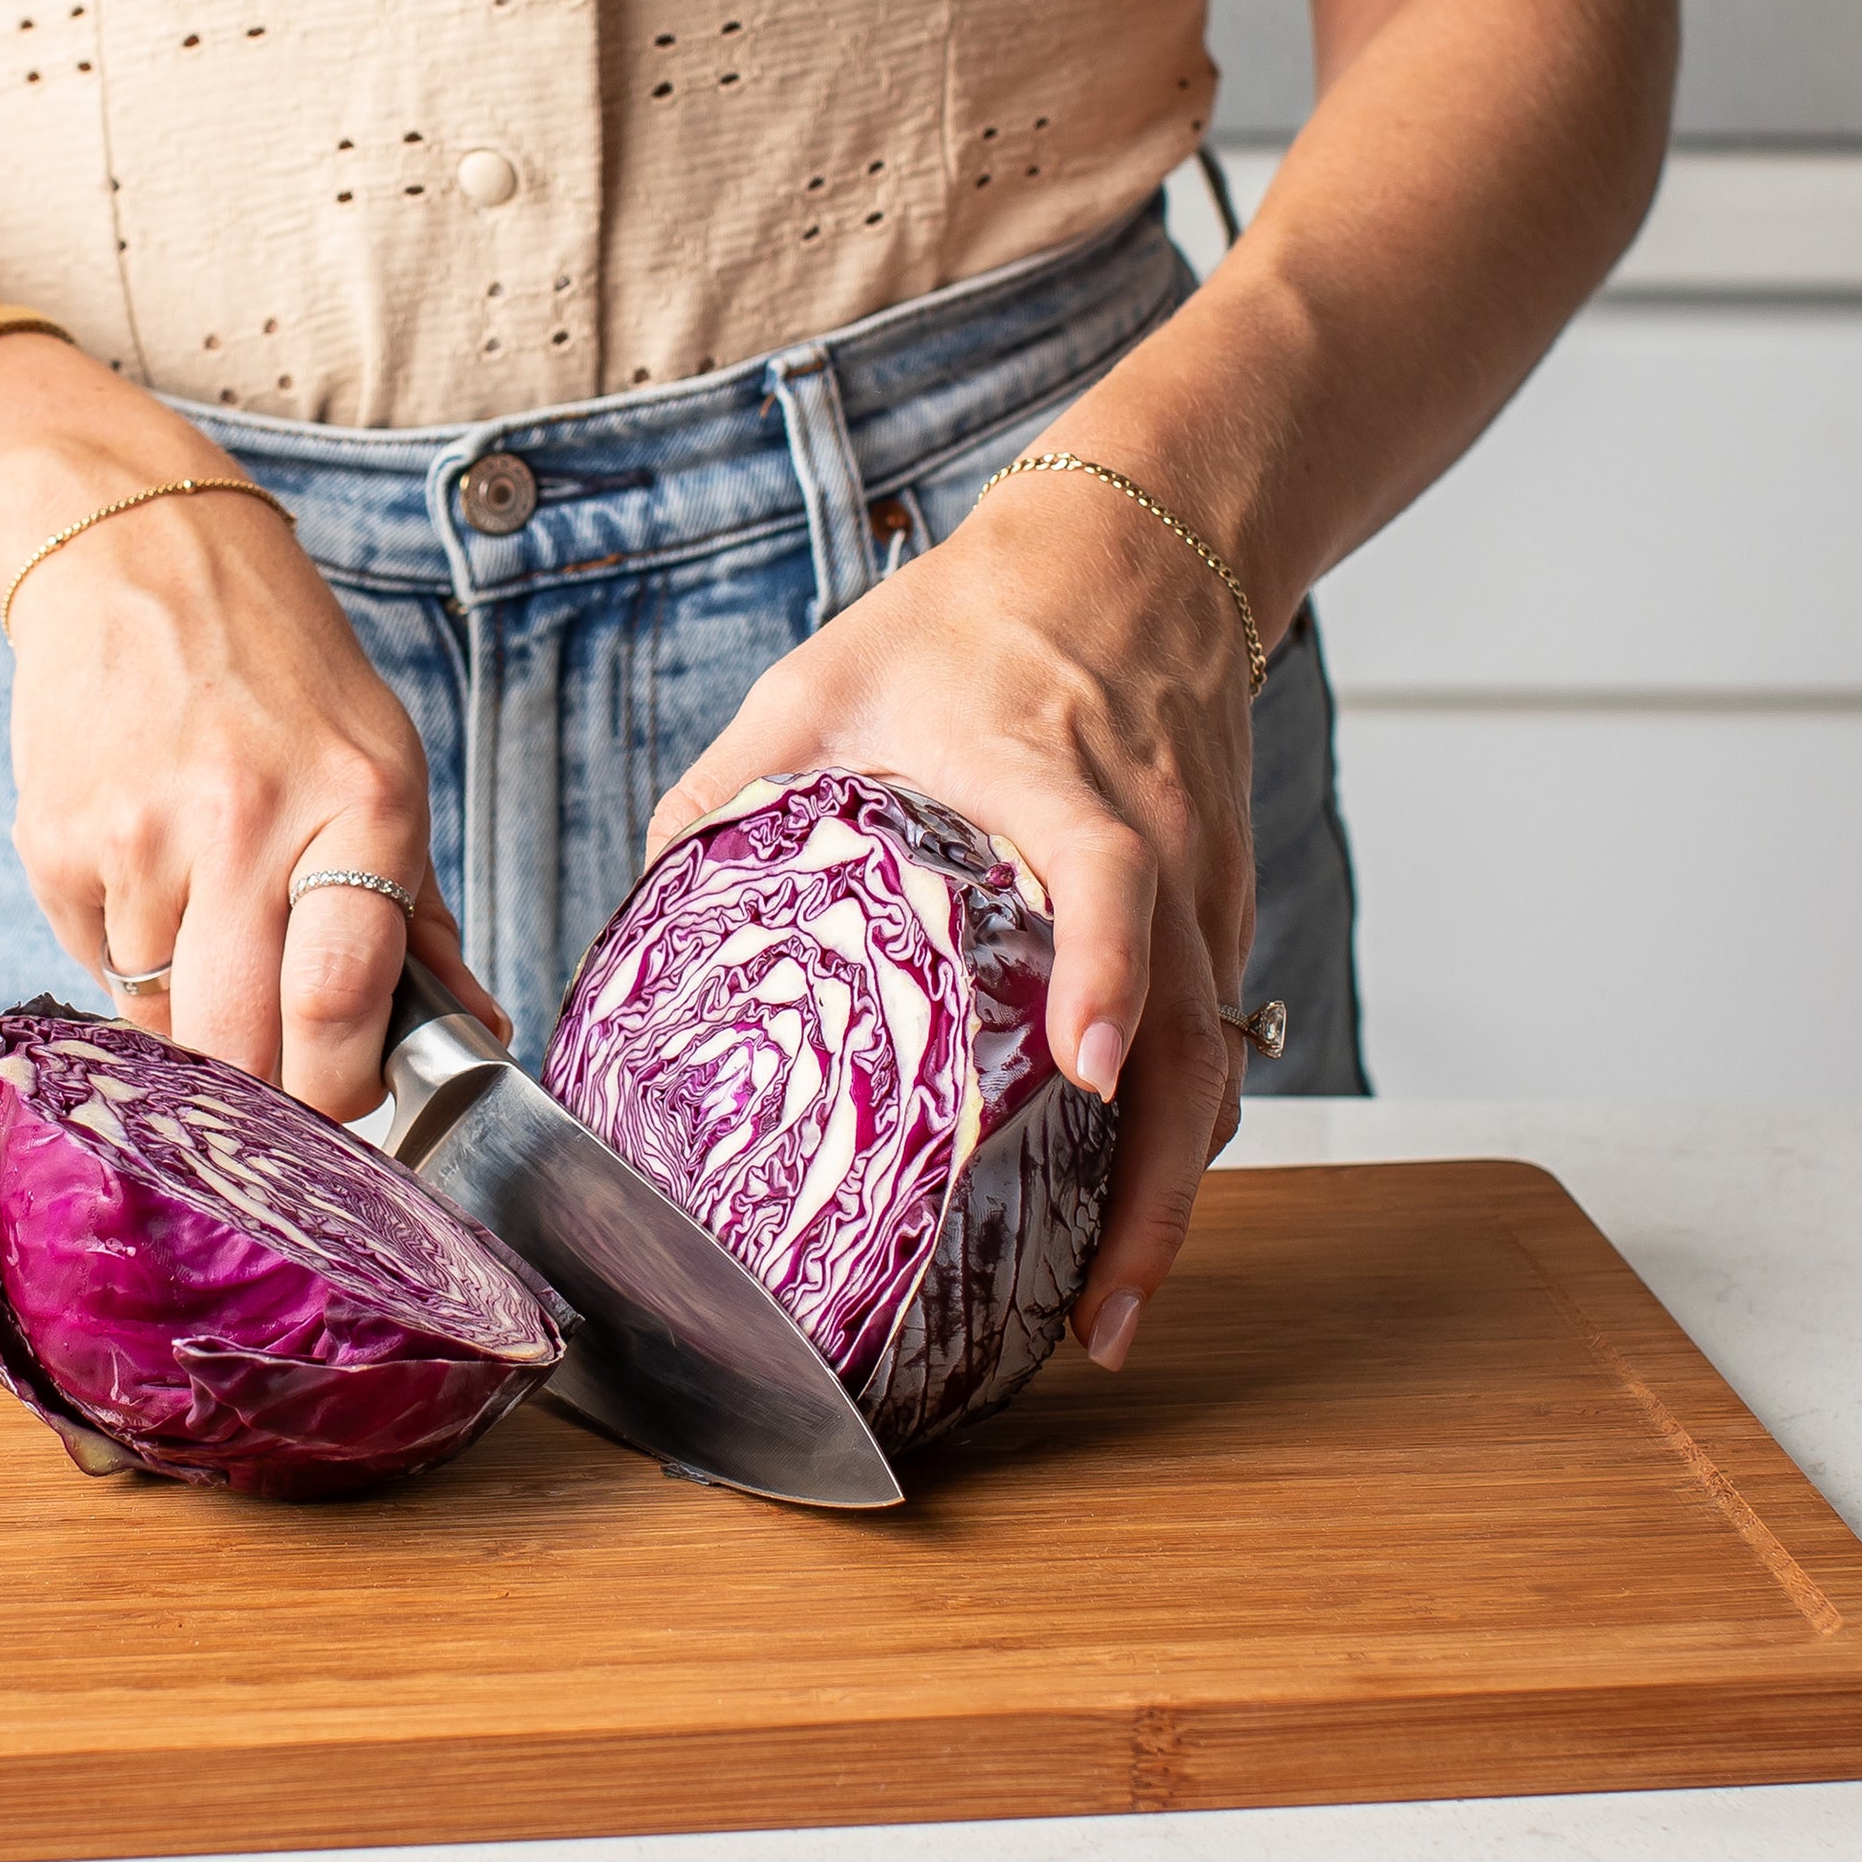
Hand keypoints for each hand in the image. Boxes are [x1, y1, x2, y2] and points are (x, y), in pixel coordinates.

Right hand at [0, 465, 502, 1120]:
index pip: (342, 1002)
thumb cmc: (279, 671)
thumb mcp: (382, 763)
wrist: (135, 556)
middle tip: (281, 1077)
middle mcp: (245, 821)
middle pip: (240, 1048)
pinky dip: (130, 962)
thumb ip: (420, 913)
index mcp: (359, 801)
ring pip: (164, 1025)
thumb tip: (474, 1034)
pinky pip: (98, 971)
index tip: (350, 1103)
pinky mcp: (53, 846)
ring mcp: (139, 836)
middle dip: (263, 1095)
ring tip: (215, 938)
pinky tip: (152, 886)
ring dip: (194, 1022)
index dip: (343, 1090)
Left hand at [643, 461, 1259, 1369]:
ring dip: (1172, 1190)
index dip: (1100, 974)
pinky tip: (1121, 1212)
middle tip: (1100, 1311)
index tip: (1079, 1071)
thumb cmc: (974, 615)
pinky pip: (1212, 1040)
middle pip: (1187, 1034)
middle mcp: (1156, 847)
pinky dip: (1175, 1131)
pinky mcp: (1221, 908)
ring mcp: (1204, 885)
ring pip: (1212, 1060)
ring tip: (1106, 1306)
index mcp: (1056, 780)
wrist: (1136, 550)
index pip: (1106, 881)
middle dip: (1157, 1187)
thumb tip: (640, 901)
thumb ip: (729, 785)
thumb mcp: (824, 678)